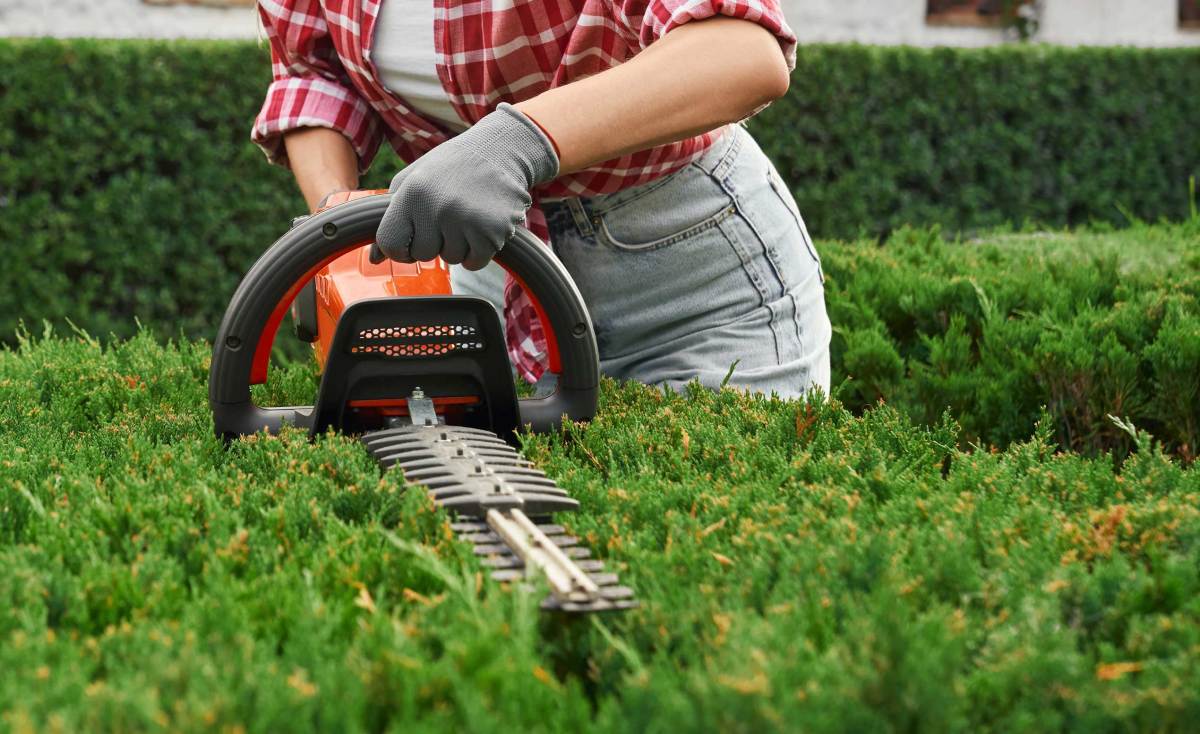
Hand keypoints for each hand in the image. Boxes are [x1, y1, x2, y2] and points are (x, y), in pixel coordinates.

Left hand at [372, 103, 558, 269]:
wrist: (501, 150)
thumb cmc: (451, 166)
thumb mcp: (413, 179)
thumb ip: (390, 216)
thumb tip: (374, 259)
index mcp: (412, 192)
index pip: (390, 243)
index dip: (398, 247)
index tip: (411, 239)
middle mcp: (437, 207)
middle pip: (422, 254)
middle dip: (434, 241)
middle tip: (448, 215)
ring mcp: (466, 221)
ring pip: (451, 259)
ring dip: (458, 244)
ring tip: (466, 215)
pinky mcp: (492, 232)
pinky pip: (474, 263)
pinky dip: (478, 251)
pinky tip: (481, 225)